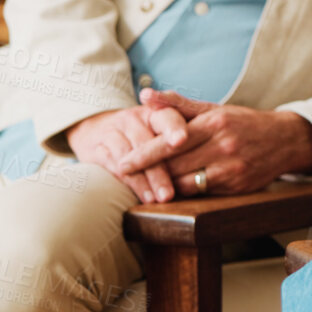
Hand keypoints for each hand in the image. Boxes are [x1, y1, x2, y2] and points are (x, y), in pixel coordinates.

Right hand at [65, 103, 189, 202]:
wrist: (98, 128)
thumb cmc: (144, 133)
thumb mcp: (162, 127)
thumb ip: (187, 135)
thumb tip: (213, 158)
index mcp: (155, 112)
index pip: (167, 117)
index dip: (174, 127)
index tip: (181, 140)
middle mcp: (134, 119)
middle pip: (148, 143)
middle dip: (161, 170)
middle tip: (172, 191)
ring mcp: (114, 132)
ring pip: (131, 157)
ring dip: (146, 180)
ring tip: (161, 199)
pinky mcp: (98, 149)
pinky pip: (114, 166)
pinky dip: (129, 183)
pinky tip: (142, 196)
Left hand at [113, 88, 311, 196]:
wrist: (285, 140)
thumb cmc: (242, 122)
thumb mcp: (214, 108)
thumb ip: (178, 104)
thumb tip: (145, 96)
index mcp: (215, 123)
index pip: (171, 142)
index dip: (143, 155)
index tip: (121, 163)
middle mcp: (224, 146)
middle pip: (175, 166)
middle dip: (148, 174)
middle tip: (124, 178)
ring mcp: (232, 170)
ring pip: (186, 185)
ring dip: (164, 187)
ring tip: (144, 187)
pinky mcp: (238, 188)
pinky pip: (202, 195)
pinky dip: (184, 194)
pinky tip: (171, 192)